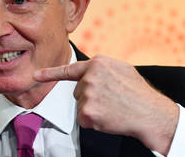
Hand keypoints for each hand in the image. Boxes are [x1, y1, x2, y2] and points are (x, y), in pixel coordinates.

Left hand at [33, 54, 178, 154]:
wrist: (150, 113)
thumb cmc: (138, 92)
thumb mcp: (121, 69)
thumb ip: (101, 67)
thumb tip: (88, 69)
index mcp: (97, 64)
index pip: (69, 69)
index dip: (49, 73)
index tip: (35, 75)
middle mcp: (89, 77)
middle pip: (78, 91)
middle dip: (91, 96)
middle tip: (112, 99)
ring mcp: (87, 95)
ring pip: (81, 105)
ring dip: (93, 109)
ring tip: (113, 107)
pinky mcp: (87, 112)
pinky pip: (83, 119)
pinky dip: (93, 121)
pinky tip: (108, 117)